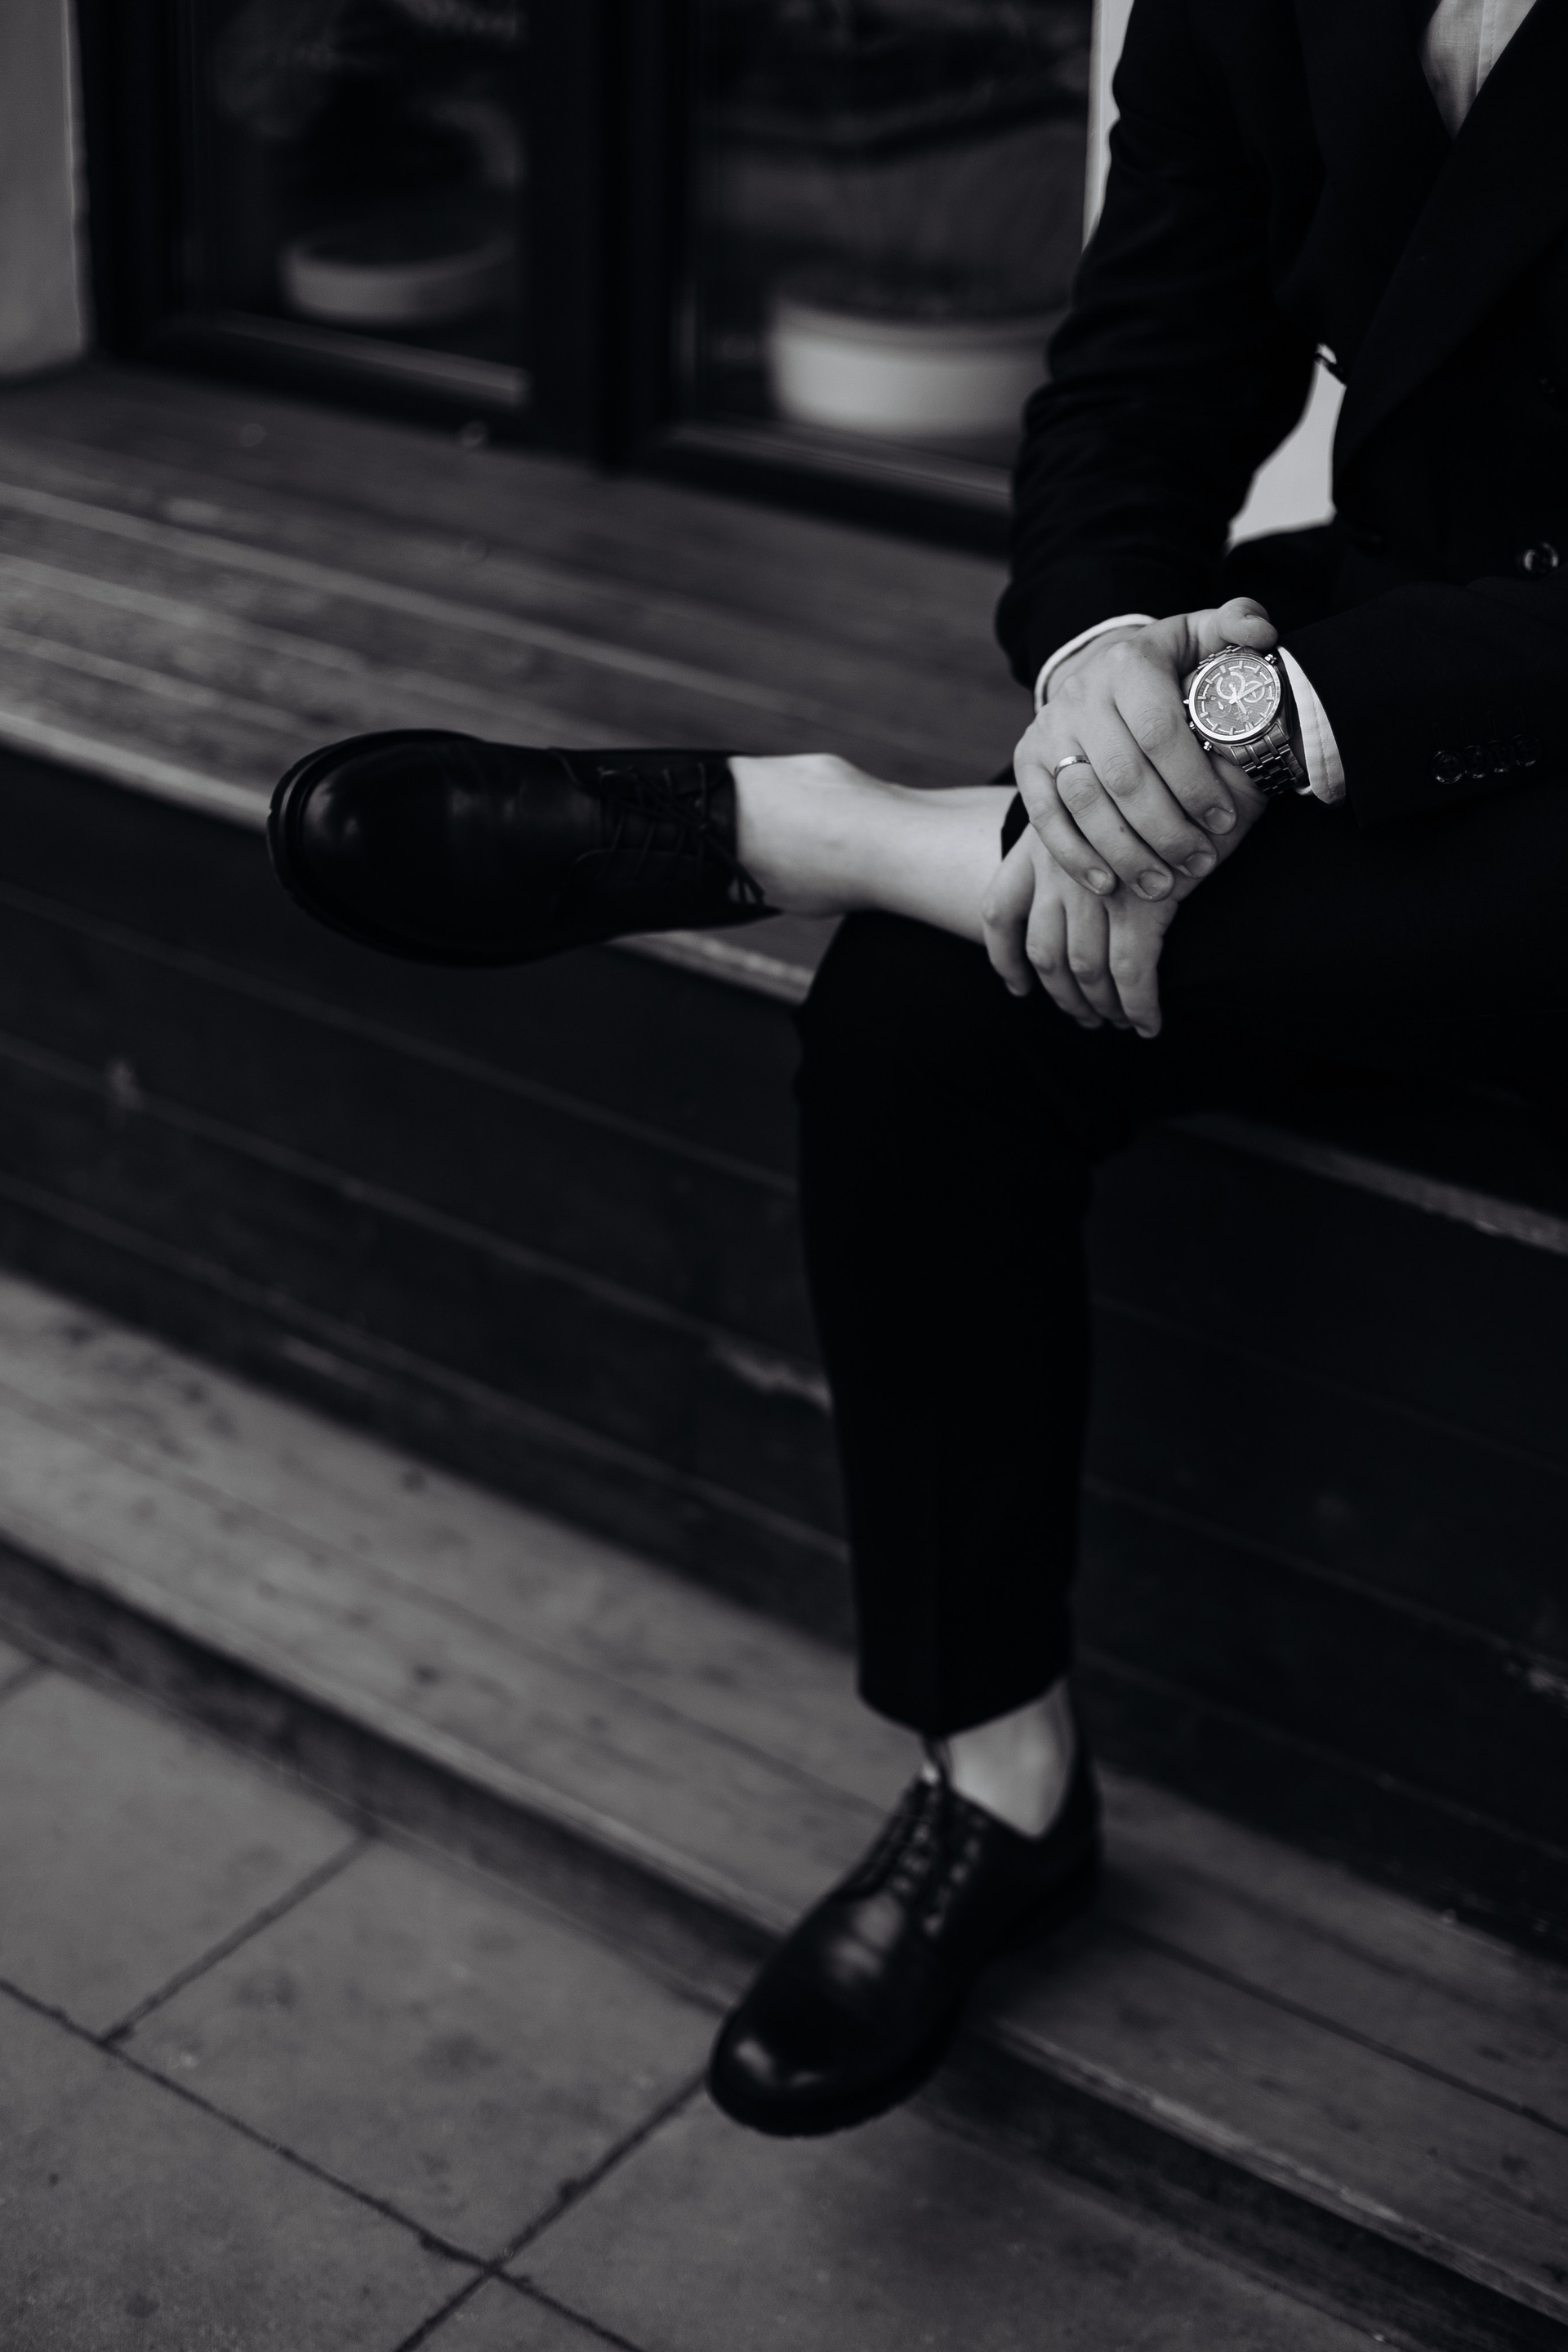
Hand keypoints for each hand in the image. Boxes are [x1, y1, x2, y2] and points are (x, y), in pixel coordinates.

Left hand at [981, 765, 1269, 1035]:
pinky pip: (1132, 970)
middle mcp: (1057, 862)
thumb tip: (1096, 883)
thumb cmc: (1165, 763)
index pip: (999, 909)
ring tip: (1117, 1023)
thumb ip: (1092, 834)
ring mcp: (1097, 882)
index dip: (1004, 956)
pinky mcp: (1142, 899)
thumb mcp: (1109, 795)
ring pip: (1083, 967)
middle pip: (1043, 951)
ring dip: (1098, 1006)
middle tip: (1084, 1018)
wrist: (1209, 734)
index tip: (1017, 985)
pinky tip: (1148, 1024)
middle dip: (1061, 995)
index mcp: (1042, 838)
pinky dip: (1138, 1005)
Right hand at [1013, 597, 1279, 903]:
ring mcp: (1048, 730)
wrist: (1097, 668)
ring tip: (1163, 885)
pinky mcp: (1026, 761)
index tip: (1224, 820)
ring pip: (1084, 803)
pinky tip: (1108, 884)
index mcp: (1128, 664)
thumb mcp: (1201, 635)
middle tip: (1202, 862)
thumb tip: (1262, 637)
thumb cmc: (1166, 665)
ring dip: (1125, 852)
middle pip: (1124, 777)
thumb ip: (1238, 625)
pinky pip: (1045, 818)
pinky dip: (1075, 856)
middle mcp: (1080, 695)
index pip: (1159, 732)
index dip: (1193, 783)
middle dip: (1166, 829)